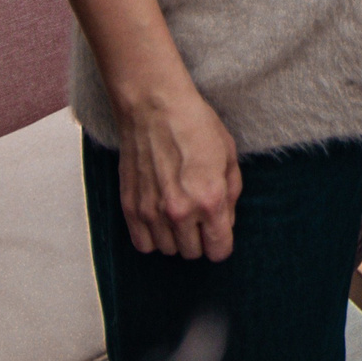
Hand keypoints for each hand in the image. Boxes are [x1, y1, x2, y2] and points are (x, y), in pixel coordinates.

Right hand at [113, 82, 242, 259]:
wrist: (154, 107)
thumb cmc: (196, 125)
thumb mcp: (229, 155)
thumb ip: (231, 195)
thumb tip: (225, 221)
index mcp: (209, 200)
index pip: (219, 250)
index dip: (222, 243)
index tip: (218, 232)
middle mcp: (180, 212)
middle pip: (192, 253)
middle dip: (200, 238)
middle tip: (198, 216)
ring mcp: (151, 212)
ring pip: (168, 250)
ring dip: (175, 237)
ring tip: (178, 213)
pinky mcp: (130, 207)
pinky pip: (142, 244)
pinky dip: (152, 237)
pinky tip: (158, 218)